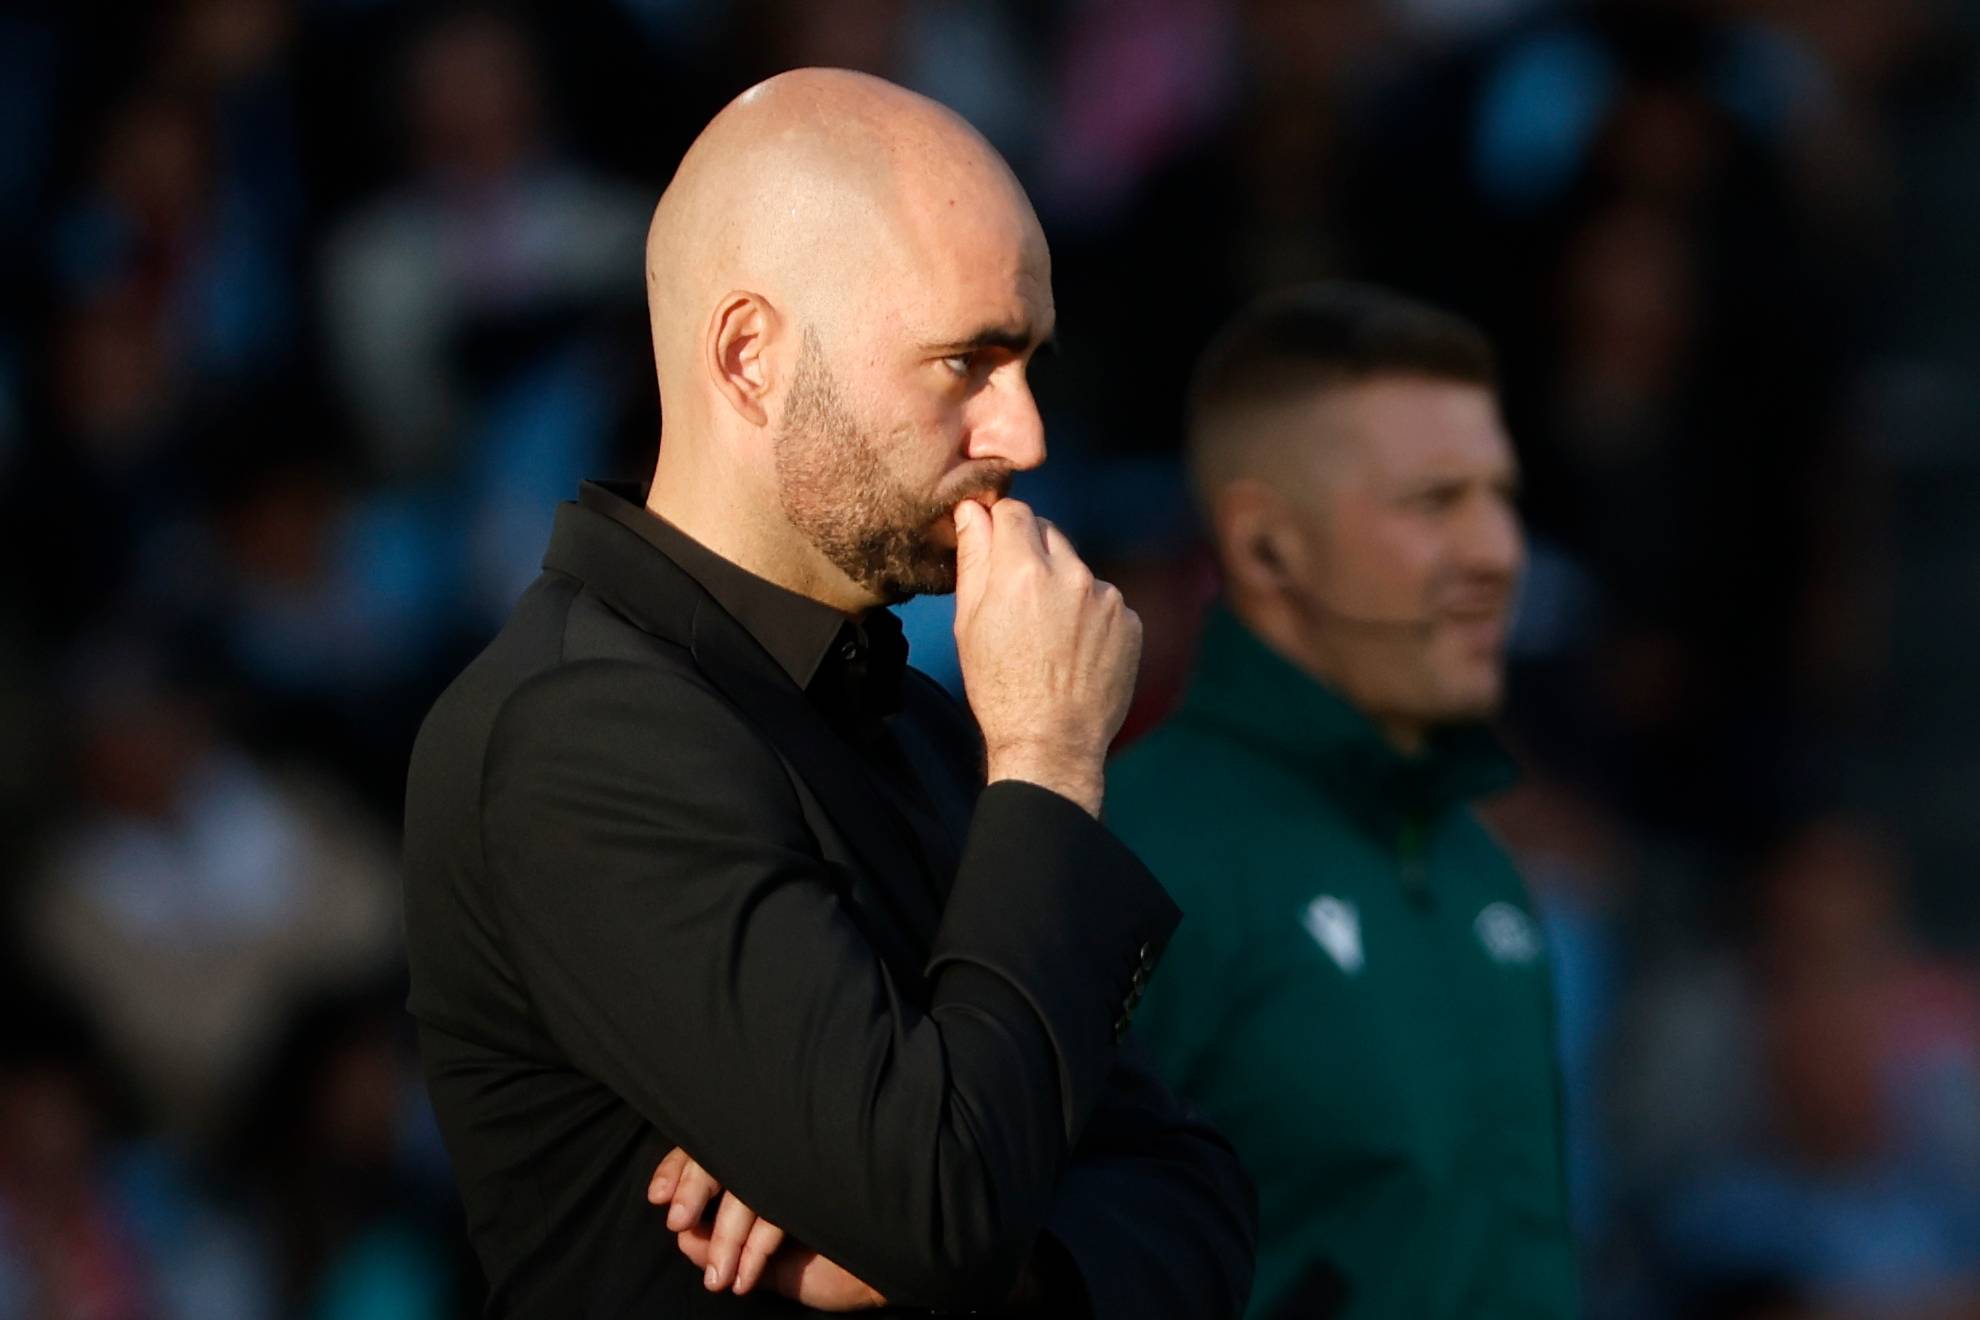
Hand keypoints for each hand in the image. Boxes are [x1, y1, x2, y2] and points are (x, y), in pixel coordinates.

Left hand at [647, 1148, 885, 1309]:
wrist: (888, 1276)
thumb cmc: (833, 1261)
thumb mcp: (770, 1265)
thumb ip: (725, 1247)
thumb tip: (684, 1237)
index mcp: (768, 1162)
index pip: (716, 1146)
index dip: (682, 1168)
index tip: (658, 1198)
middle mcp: (785, 1156)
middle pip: (730, 1149)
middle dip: (697, 1185)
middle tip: (678, 1223)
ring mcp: (807, 1167)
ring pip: (752, 1182)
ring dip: (728, 1235)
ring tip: (716, 1278)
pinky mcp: (828, 1184)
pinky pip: (781, 1206)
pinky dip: (759, 1246)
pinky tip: (745, 1276)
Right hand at [952, 497, 1140, 816]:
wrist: (1052, 742)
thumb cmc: (1000, 688)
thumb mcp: (970, 623)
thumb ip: (974, 558)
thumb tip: (972, 510)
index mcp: (1023, 571)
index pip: (1015, 512)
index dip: (1001, 527)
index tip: (996, 548)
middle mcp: (1071, 574)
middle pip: (1049, 534)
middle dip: (1032, 555)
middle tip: (1019, 600)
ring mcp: (1107, 598)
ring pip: (1078, 569)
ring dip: (1064, 587)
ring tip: (1049, 637)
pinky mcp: (1130, 620)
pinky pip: (1104, 601)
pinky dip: (1091, 616)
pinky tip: (1076, 651)